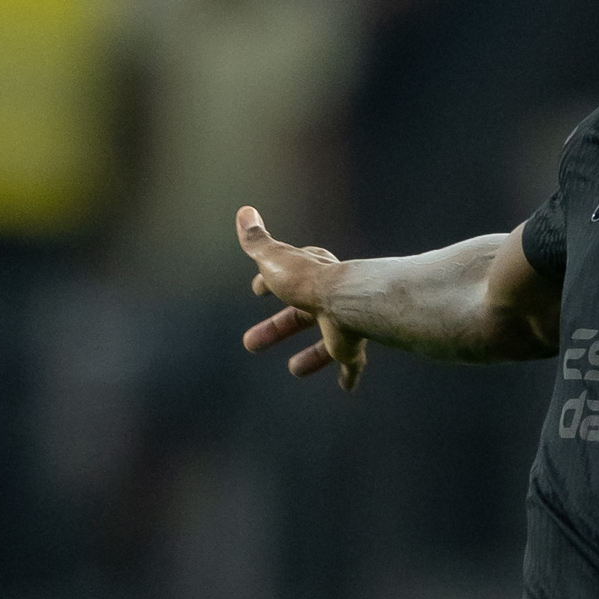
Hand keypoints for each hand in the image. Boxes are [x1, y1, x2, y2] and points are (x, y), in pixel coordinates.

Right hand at [238, 206, 368, 391]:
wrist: (343, 302)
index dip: (270, 282)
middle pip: (299, 316)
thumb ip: (257, 240)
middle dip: (276, 329)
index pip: (288, 275)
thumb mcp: (273, 258)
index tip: (257, 291)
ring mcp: (342, 323)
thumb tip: (244, 212)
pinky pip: (353, 362)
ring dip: (311, 356)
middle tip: (249, 343)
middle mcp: (328, 298)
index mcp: (309, 275)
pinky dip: (350, 374)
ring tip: (294, 369)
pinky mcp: (352, 346)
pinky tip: (347, 386)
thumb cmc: (305, 280)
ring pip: (326, 342)